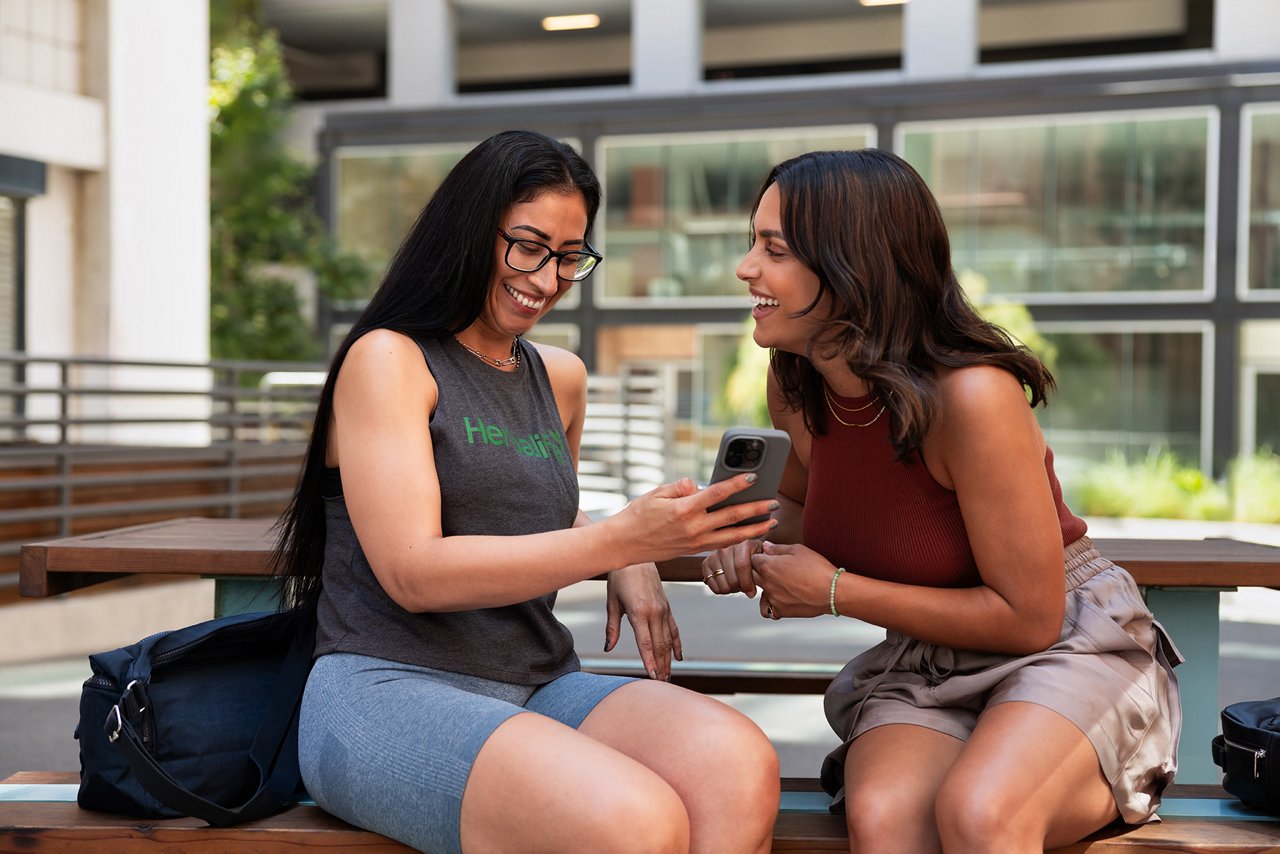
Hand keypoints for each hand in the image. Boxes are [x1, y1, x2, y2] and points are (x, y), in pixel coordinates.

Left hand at [605, 562, 681, 679]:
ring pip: (668, 640)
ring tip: (668, 677)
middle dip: (661, 666)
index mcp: (639, 612)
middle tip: (662, 684)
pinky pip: (674, 629)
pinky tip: (678, 657)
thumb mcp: (612, 602)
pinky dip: (677, 644)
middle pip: (660, 646)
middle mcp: (655, 612)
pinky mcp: (667, 606)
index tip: (652, 677)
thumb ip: (612, 627)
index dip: (650, 661)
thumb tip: (609, 648)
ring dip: (668, 660)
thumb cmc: (620, 578)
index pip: (646, 643)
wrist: (636, 557)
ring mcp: (664, 610)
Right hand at [606, 476, 777, 565]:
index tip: (753, 477)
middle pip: (732, 517)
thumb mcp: (656, 493)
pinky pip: (721, 544)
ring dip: (755, 529)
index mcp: (684, 509)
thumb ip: (680, 487)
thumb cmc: (637, 515)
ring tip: (772, 523)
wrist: (623, 544)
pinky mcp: (694, 550)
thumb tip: (699, 485)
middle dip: (756, 509)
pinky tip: (750, 534)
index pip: (717, 493)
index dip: (737, 484)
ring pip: (732, 536)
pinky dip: (738, 539)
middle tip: (774, 503)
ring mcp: (695, 542)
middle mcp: (693, 527)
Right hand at [701, 539, 762, 597]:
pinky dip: (721, 590)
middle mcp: (727, 548)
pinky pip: (712, 584)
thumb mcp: (765, 558)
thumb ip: (767, 563)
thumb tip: (767, 567)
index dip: (747, 583)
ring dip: (731, 589)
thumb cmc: (755, 559)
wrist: (743, 555)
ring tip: (737, 584)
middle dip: (740, 588)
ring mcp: (716, 555)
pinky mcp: (706, 563)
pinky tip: (728, 584)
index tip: (751, 592)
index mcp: (744, 544)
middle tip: (745, 587)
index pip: (741, 566)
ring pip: (722, 583)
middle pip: (732, 578)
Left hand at [750, 541, 835, 618]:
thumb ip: (778, 548)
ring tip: (782, 585)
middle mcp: (767, 582)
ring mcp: (772, 598)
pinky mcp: (780, 610)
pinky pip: (767, 609)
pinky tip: (781, 599)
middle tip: (775, 570)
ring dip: (766, 587)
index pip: (752, 559)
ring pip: (759, 592)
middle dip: (759, 571)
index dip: (760, 557)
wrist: (832, 591)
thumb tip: (765, 546)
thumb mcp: (799, 550)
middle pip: (751, 576)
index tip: (769, 558)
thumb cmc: (818, 568)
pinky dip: (771, 605)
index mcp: (768, 566)